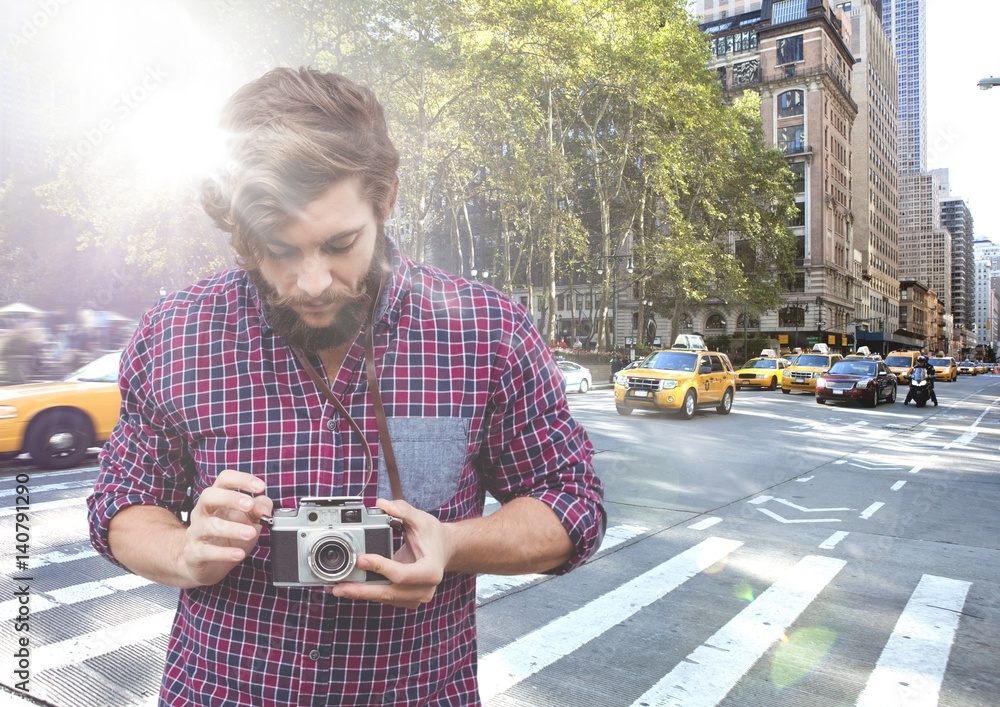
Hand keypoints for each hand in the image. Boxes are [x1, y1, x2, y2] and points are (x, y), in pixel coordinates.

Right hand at [182, 470, 272, 586]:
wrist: (206, 565)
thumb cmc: (229, 537)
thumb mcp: (249, 520)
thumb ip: (259, 509)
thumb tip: (264, 509)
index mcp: (217, 499)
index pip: (225, 479)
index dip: (242, 479)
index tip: (261, 487)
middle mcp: (202, 512)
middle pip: (209, 496)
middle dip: (230, 498)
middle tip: (250, 505)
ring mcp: (196, 532)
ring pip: (209, 525)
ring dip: (232, 528)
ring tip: (251, 533)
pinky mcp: (193, 553)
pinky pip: (206, 551)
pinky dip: (224, 553)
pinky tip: (239, 553)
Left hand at [330, 499, 449, 609]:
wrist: (444, 549)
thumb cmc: (433, 535)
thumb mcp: (421, 519)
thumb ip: (402, 510)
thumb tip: (382, 504)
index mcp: (431, 571)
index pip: (402, 574)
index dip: (380, 567)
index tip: (360, 559)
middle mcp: (424, 589)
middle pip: (389, 592)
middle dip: (362, 590)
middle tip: (339, 587)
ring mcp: (415, 597)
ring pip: (384, 598)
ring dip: (361, 594)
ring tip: (338, 588)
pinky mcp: (405, 599)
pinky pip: (384, 598)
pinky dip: (367, 593)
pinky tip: (351, 587)